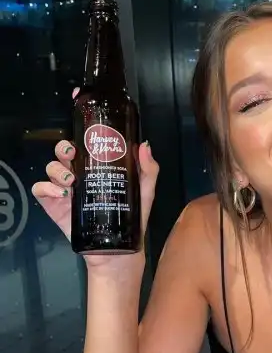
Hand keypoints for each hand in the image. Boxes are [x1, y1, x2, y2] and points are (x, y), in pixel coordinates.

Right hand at [32, 91, 158, 267]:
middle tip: (74, 154)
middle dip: (65, 147)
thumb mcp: (144, 193)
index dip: (80, 120)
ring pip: (51, 167)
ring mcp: (66, 189)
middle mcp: (80, 174)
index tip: (76, 100)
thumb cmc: (132, 220)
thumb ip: (148, 171)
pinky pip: (41, 190)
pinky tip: (62, 195)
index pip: (87, 139)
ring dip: (57, 169)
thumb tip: (145, 146)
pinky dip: (47, 188)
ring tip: (72, 182)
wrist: (117, 251)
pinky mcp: (54, 206)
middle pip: (64, 150)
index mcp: (99, 166)